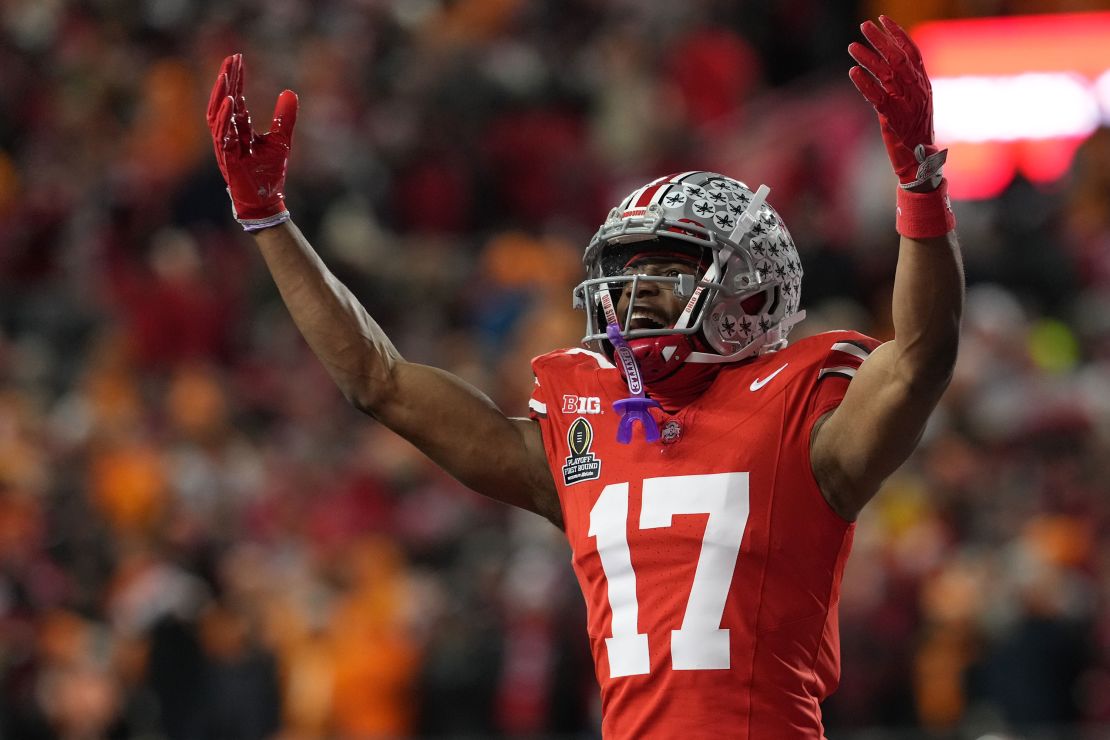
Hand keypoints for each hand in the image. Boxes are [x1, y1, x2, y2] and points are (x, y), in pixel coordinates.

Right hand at [206, 54, 297, 229]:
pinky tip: (231, 101)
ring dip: (221, 95)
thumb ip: (283, 117)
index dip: (236, 79)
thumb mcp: (281, 140)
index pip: (235, 99)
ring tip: (226, 75)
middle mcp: (228, 135)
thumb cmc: (269, 174)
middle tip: (231, 59)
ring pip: (216, 115)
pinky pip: (222, 134)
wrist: (266, 201)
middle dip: (226, 80)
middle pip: (223, 102)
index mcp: (239, 129)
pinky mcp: (226, 157)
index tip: (238, 59)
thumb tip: (289, 92)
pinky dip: (226, 117)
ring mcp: (225, 146)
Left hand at [849, 16, 945, 190]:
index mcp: (924, 85)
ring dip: (868, 58)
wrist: (920, 164)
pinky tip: (852, 72)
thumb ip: (902, 85)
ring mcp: (906, 105)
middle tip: (864, 27)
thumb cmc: (914, 134)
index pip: (913, 52)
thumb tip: (886, 64)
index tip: (884, 20)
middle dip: (880, 40)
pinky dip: (864, 84)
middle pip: (899, 58)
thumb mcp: (912, 105)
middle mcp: (918, 91)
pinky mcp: (893, 120)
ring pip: (886, 74)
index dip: (898, 34)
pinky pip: (877, 97)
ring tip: (852, 46)